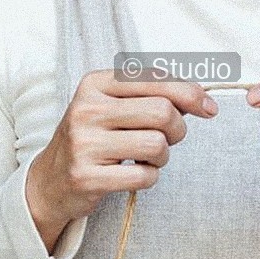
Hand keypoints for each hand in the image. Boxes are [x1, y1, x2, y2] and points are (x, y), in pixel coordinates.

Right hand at [25, 69, 217, 251]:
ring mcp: (84, 144)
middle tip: (169, 138)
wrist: (51, 179)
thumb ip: (152, 94)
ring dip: (163, 156)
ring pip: (156, 144)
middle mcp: (86, 109)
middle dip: (177, 128)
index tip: (208, 108)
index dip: (191, 93)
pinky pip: (144, 176)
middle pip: (162, 111)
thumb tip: (202, 99)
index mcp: (95, 83)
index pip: (155, 78)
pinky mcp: (87, 177)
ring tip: (146, 157)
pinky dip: (150, 177)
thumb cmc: (95, 138)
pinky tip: (134, 174)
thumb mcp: (113, 105)